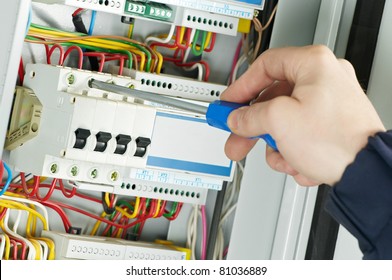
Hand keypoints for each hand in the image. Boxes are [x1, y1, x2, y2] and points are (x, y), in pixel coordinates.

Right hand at [221, 45, 384, 185]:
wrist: (367, 173)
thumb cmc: (338, 141)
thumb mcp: (279, 122)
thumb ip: (249, 116)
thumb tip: (236, 118)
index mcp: (313, 65)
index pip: (264, 67)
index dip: (241, 87)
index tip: (228, 104)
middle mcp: (323, 80)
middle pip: (272, 99)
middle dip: (252, 126)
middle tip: (236, 138)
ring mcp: (328, 103)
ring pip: (284, 122)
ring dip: (277, 146)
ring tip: (283, 159)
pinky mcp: (331, 124)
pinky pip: (299, 135)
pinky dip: (294, 152)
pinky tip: (299, 164)